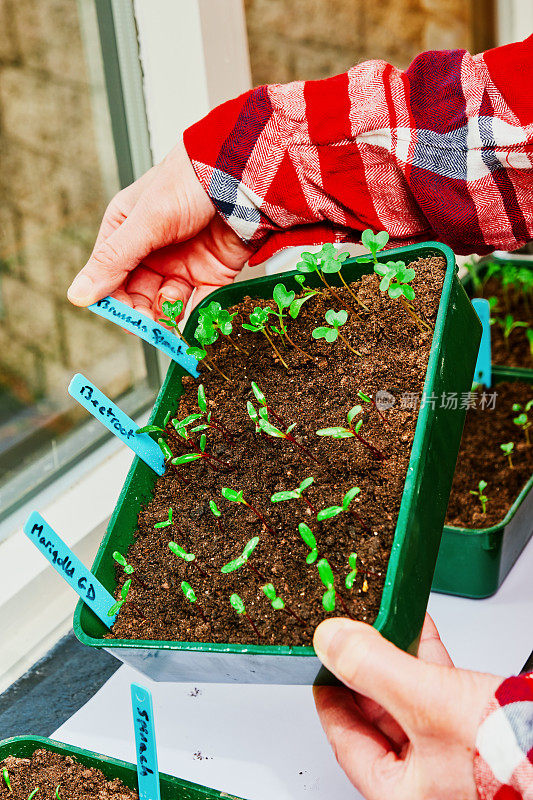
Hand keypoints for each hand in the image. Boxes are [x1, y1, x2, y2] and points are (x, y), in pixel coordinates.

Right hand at [67, 141, 252, 317]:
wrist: (243, 175)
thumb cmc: (191, 182)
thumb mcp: (147, 220)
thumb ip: (114, 259)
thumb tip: (78, 294)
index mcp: (127, 231)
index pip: (109, 274)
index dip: (112, 298)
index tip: (121, 315)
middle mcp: (153, 250)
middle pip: (137, 294)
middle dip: (140, 311)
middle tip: (147, 323)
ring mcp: (183, 263)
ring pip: (166, 303)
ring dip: (166, 315)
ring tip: (169, 318)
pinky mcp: (212, 274)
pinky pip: (198, 304)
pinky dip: (194, 317)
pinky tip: (191, 324)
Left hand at [313, 615, 500, 799]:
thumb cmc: (513, 760)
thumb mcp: (428, 703)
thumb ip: (374, 669)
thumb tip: (331, 643)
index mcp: (403, 791)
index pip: (346, 741)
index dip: (329, 697)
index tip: (320, 665)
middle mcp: (427, 778)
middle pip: (378, 717)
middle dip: (365, 669)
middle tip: (349, 637)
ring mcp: (453, 756)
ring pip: (409, 699)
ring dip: (396, 657)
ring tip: (383, 622)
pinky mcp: (478, 732)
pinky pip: (441, 689)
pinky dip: (428, 658)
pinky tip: (421, 629)